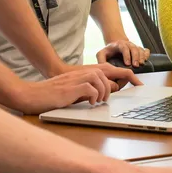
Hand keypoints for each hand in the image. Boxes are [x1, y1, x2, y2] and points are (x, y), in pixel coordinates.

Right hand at [18, 65, 141, 114]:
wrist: (32, 95)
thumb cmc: (52, 96)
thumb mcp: (74, 92)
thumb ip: (90, 90)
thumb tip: (107, 92)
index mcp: (83, 73)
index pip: (110, 69)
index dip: (127, 75)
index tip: (140, 84)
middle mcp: (81, 73)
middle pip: (108, 71)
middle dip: (118, 84)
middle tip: (115, 97)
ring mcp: (76, 80)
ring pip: (101, 79)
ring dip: (104, 91)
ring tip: (98, 101)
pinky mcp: (71, 88)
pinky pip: (91, 88)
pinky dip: (94, 96)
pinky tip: (89, 103)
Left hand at [96, 40, 150, 67]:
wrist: (115, 45)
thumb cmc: (109, 51)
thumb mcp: (102, 54)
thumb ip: (101, 60)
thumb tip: (103, 68)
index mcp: (118, 45)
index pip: (123, 47)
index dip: (127, 55)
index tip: (127, 64)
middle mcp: (127, 44)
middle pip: (133, 48)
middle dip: (135, 57)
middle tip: (136, 66)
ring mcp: (134, 46)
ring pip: (140, 49)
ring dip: (141, 56)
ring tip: (141, 64)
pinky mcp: (139, 49)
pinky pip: (145, 50)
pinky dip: (146, 54)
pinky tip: (146, 60)